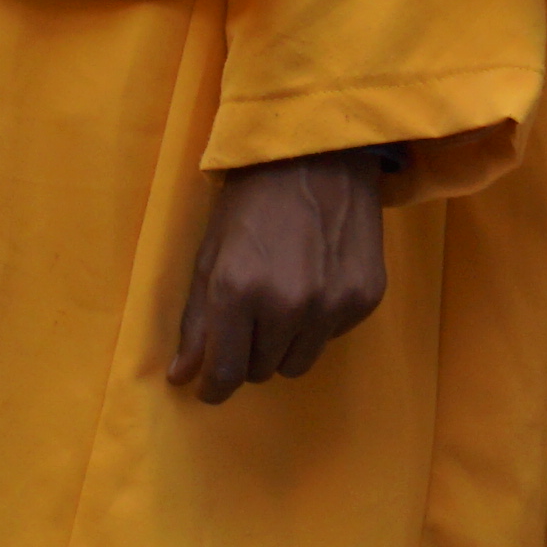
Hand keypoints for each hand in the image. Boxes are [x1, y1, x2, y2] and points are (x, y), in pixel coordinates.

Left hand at [166, 146, 395, 401]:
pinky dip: (316, 324)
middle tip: (244, 321)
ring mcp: (332, 305)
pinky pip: (330, 337)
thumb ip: (196, 319)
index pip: (227, 371)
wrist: (317, 157)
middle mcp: (288, 305)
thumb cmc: (249, 201)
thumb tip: (181, 375)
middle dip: (246, 355)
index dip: (214, 387)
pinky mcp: (364, 300)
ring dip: (281, 344)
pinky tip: (311, 283)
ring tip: (277, 300)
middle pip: (262, 370)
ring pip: (298, 361)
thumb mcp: (209, 254)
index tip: (208, 389)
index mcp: (238, 290)